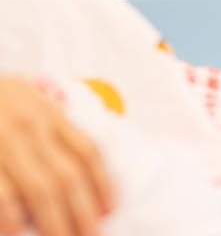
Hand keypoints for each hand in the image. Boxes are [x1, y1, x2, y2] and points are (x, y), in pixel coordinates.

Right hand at [0, 77, 113, 235]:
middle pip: (68, 176)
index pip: (87, 150)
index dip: (103, 183)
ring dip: (56, 222)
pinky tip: (17, 234)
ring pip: (41, 189)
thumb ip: (50, 124)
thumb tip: (81, 164)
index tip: (111, 209)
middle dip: (83, 213)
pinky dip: (11, 217)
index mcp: (47, 112)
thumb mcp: (25, 97)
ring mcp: (3, 143)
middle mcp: (30, 126)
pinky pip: (3, 194)